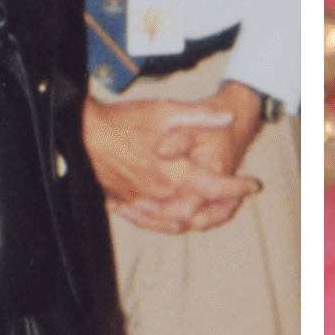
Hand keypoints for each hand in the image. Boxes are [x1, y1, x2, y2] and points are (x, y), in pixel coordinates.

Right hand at [81, 94, 259, 235]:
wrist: (82, 135)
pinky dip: (164, 224)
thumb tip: (227, 118)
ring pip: (174, 222)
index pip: (214, 188)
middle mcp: (159, 194)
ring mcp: (140, 202)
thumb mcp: (165, 110)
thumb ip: (199, 116)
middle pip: (197, 212)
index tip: (252, 184)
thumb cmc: (123, 122)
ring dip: (195, 219)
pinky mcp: (123, 204)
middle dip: (220, 208)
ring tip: (209, 211)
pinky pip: (148, 222)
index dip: (237, 187)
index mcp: (173, 174)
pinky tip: (172, 221)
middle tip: (234, 199)